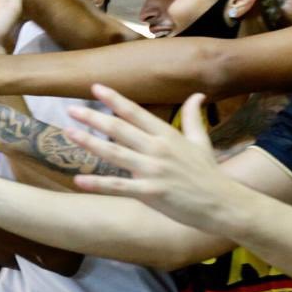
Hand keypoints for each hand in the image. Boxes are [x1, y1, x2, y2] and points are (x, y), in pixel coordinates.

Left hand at [64, 84, 237, 232]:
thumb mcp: (202, 141)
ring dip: (89, 143)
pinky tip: (78, 180)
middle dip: (93, 118)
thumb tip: (197, 94)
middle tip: (71, 110)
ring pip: (115, 153)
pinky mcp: (151, 192)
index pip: (136, 112)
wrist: (223, 204)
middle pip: (120, 129)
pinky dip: (98, 183)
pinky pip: (118, 186)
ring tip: (68, 133)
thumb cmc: (209, 174)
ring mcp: (154, 171)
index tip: (96, 88)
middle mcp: (158, 149)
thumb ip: (194, 117)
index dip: (115, 99)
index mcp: (168, 135)